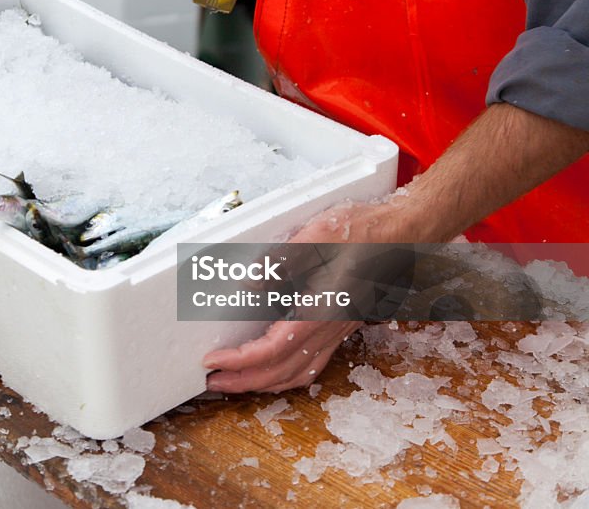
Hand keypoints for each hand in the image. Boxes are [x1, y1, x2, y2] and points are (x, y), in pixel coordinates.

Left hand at [203, 199, 413, 392]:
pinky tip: (275, 369)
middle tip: (214, 381)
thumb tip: (250, 282)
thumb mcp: (316, 236)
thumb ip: (281, 261)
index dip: (240, 360)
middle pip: (283, 371)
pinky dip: (289, 376)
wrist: (403, 235)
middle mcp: (330, 329)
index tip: (214, 360)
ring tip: (238, 382)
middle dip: (245, 381)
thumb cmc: (363, 233)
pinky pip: (314, 365)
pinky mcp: (341, 326)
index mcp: (320, 311)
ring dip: (266, 383)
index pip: (272, 350)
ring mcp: (338, 330)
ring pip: (300, 374)